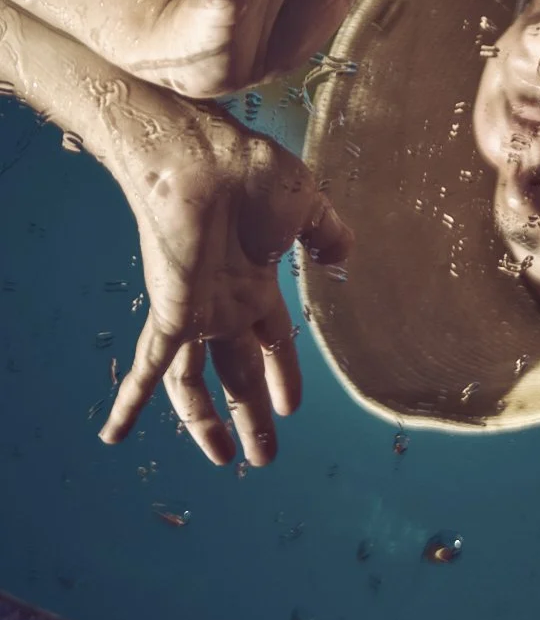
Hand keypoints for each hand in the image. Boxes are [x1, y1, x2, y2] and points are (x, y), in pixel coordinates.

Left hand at [102, 103, 351, 466]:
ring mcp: (196, 311)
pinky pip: (150, 369)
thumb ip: (326, 232)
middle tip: (264, 458)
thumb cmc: (254, 172)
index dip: (284, 373)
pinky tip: (113, 434)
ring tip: (226, 462)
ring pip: (196, 384)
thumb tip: (344, 255)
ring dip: (207, 425)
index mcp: (257, 281)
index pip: (272, 339)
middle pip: (238, 373)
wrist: (206, 157)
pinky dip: (131, 402)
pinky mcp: (171, 312)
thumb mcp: (308, 203)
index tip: (292, 407)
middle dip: (251, 415)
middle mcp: (225, 303)